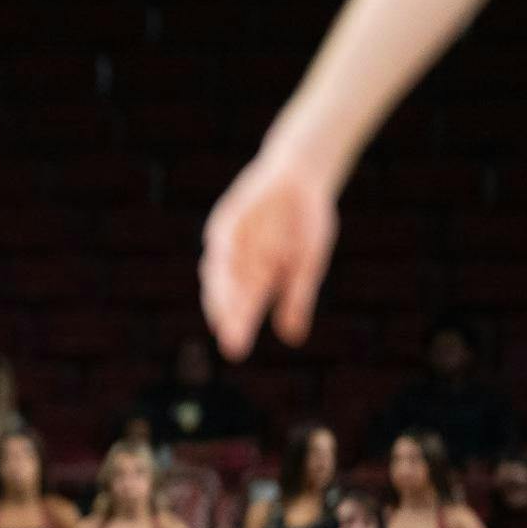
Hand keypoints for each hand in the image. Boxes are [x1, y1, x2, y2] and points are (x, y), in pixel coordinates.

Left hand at [199, 148, 341, 360]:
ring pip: (219, 272)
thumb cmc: (306, 222)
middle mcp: (238, 263)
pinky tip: (224, 268)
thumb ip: (297, 298)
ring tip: (226, 313)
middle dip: (228, 316)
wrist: (302, 176)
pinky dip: (222, 255)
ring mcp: (230, 241)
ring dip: (221, 292)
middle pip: (227, 295)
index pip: (243, 308)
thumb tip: (291, 339)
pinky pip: (221, 239)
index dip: (238, 328)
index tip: (236, 351)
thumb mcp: (307, 262)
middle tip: (229, 338)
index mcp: (257, 277)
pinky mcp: (226, 219)